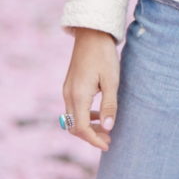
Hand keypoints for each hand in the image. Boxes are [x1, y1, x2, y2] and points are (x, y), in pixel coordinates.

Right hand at [61, 27, 119, 151]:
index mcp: (78, 95)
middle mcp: (68, 95)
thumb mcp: (111, 81)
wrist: (91, 34)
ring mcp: (67, 90)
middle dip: (90, 137)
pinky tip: (100, 115)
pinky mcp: (70, 86)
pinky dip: (85, 116)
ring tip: (106, 131)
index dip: (93, 140)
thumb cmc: (104, 56)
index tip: (107, 145)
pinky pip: (74, 108)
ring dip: (88, 127)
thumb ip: (109, 106)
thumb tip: (108, 128)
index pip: (81, 128)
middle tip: (108, 141)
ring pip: (73, 118)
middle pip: (74, 127)